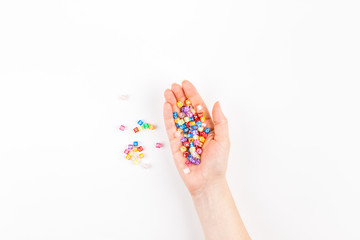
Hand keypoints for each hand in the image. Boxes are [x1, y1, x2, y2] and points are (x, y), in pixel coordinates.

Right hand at [163, 80, 229, 195]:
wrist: (206, 182)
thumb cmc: (218, 163)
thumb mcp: (224, 140)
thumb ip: (220, 121)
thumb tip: (217, 103)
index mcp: (208, 127)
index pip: (198, 107)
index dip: (192, 95)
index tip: (186, 84)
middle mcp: (195, 129)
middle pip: (186, 109)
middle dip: (180, 96)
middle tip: (174, 85)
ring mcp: (184, 135)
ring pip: (177, 116)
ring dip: (172, 103)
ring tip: (167, 92)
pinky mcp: (174, 143)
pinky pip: (170, 127)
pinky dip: (167, 116)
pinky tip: (165, 105)